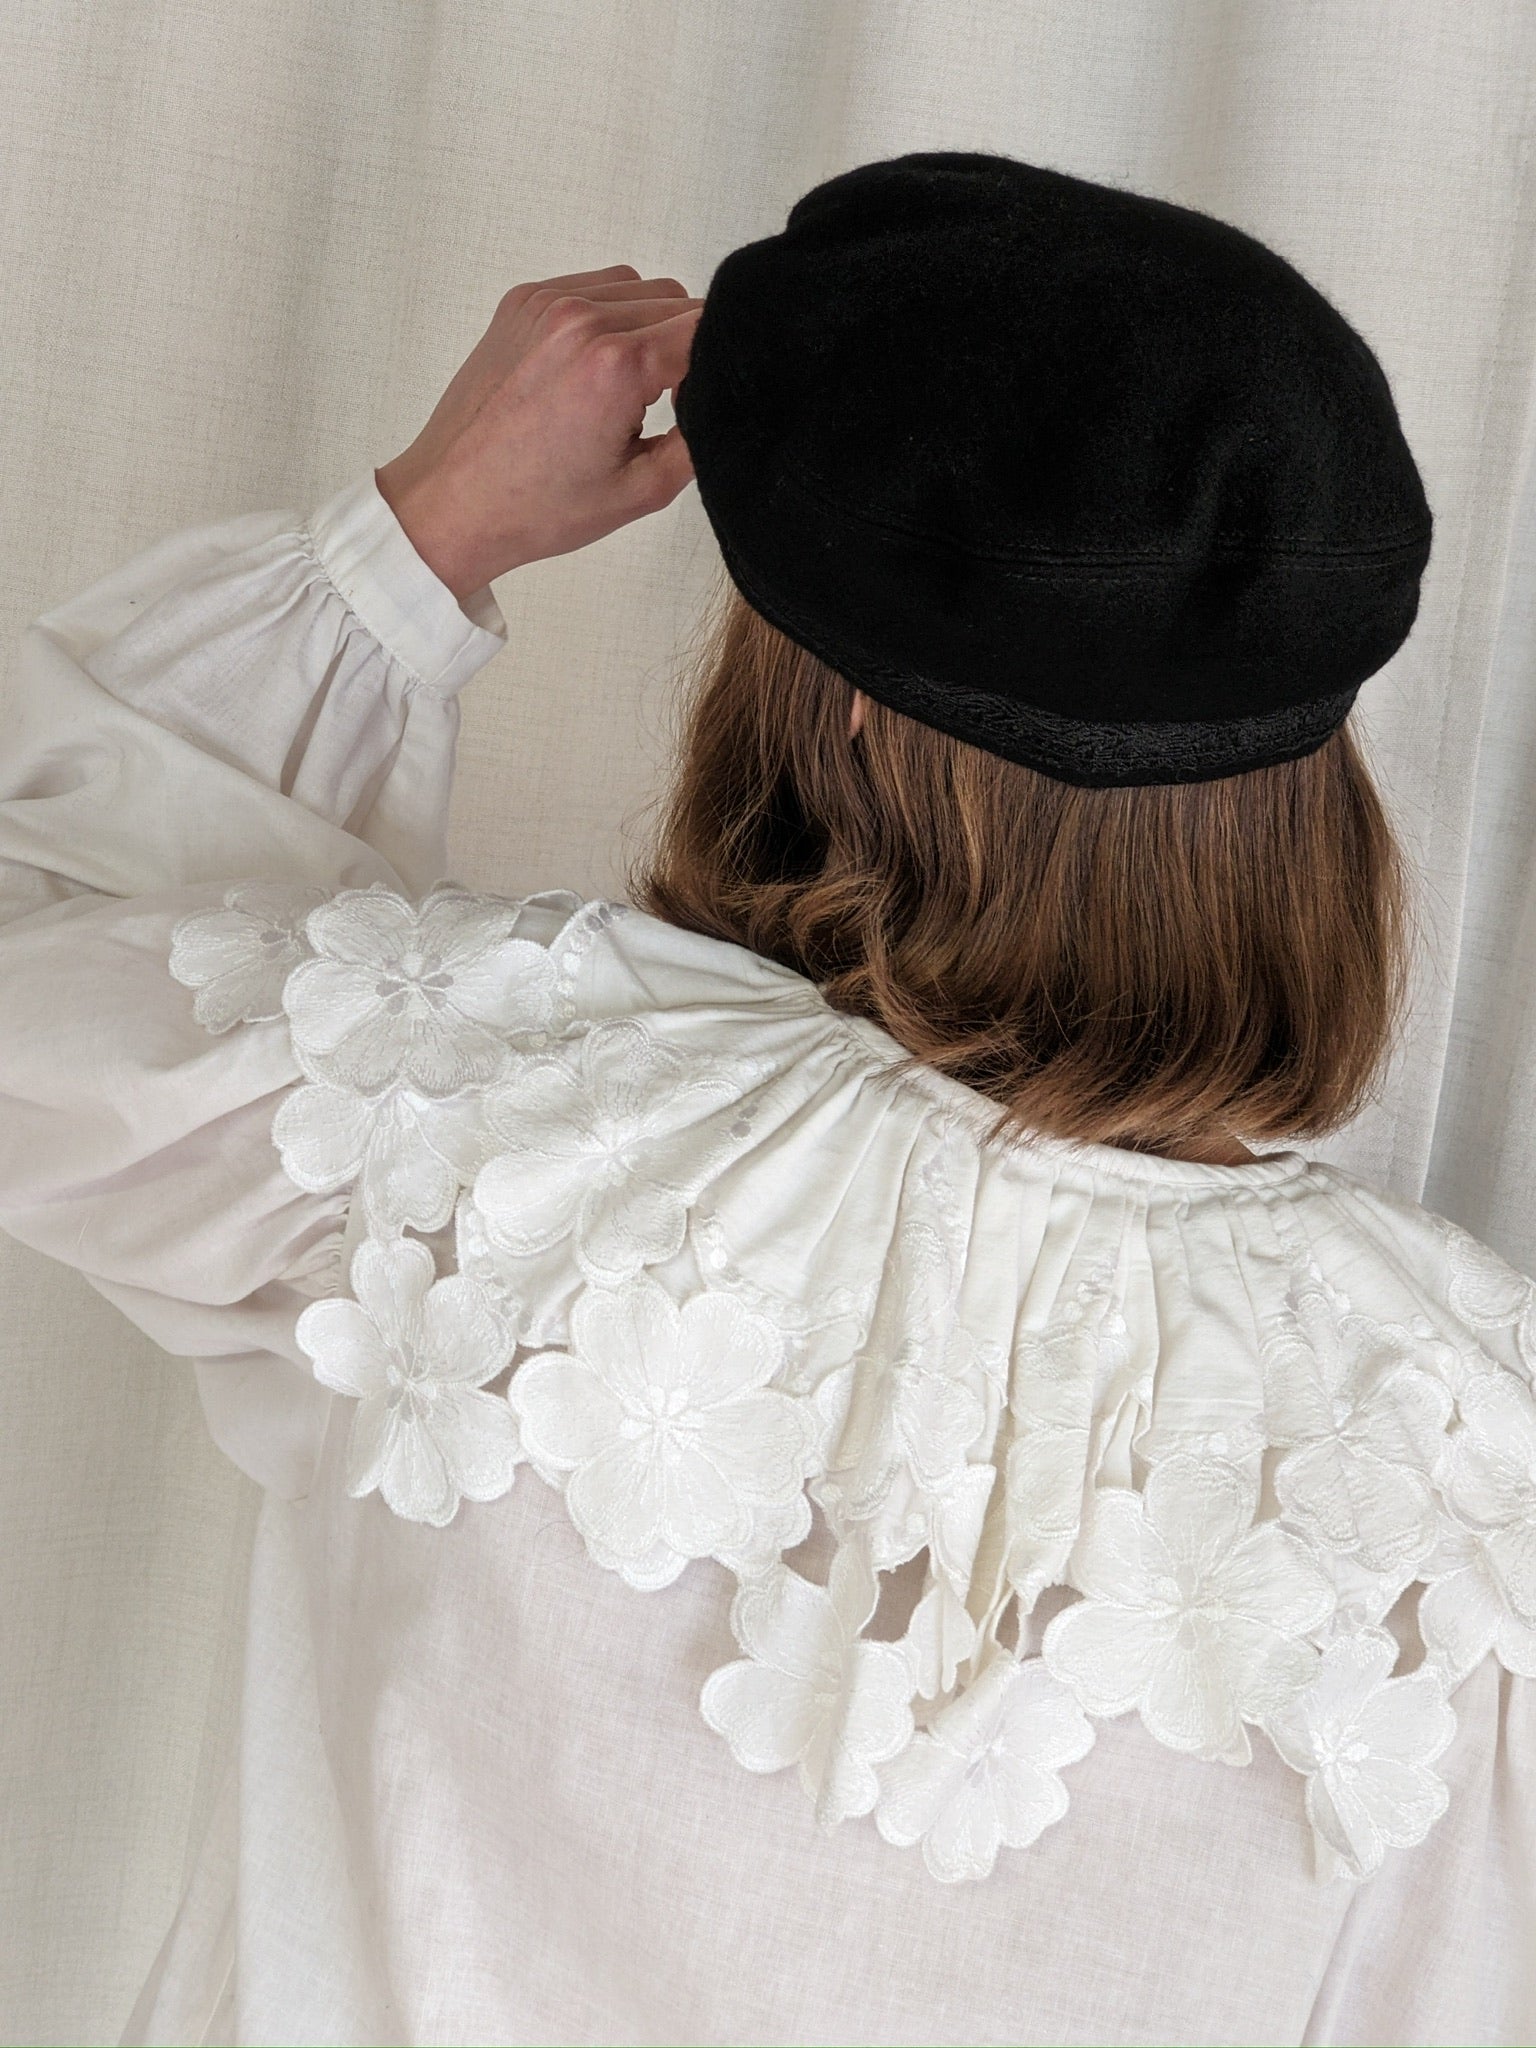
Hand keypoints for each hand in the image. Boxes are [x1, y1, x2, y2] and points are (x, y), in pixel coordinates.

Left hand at [375, 267, 702, 598]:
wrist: (452, 503)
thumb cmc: (535, 508)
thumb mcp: (641, 491)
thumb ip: (700, 438)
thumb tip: (728, 401)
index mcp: (616, 365)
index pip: (707, 328)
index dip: (719, 365)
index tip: (701, 400)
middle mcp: (582, 319)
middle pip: (678, 303)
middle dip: (685, 349)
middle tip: (662, 406)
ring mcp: (547, 303)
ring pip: (640, 289)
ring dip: (649, 328)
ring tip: (624, 388)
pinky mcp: (523, 301)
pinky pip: (595, 288)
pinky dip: (610, 318)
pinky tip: (592, 369)